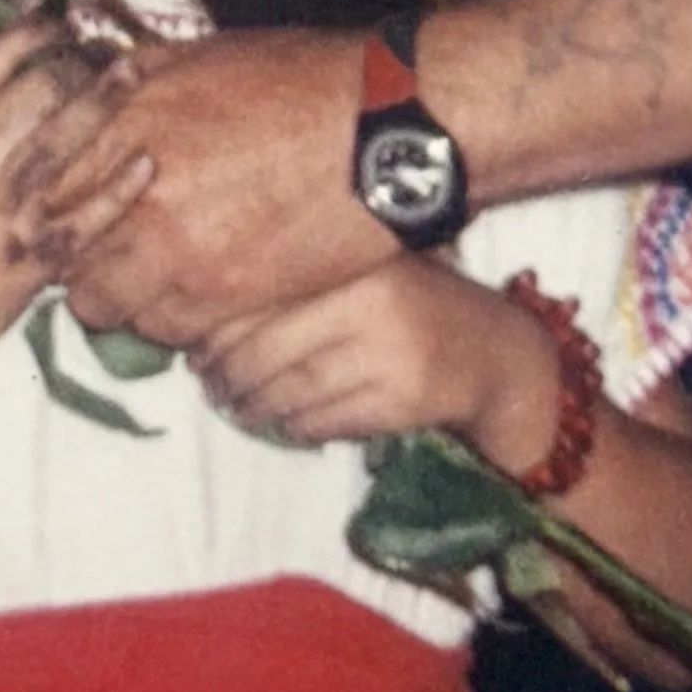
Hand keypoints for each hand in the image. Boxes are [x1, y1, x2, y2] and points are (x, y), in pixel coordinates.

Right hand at [0, 16, 151, 393]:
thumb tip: (12, 65)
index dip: (29, 32)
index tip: (57, 23)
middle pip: (35, 89)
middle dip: (77, 60)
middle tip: (102, 50)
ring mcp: (1, 214)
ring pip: (65, 139)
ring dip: (106, 96)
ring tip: (130, 71)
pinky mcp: (33, 258)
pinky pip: (89, 215)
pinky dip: (121, 186)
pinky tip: (146, 161)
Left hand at [35, 28, 387, 345]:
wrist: (387, 130)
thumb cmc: (302, 80)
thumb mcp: (203, 54)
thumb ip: (133, 81)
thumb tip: (86, 91)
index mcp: (126, 125)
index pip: (43, 190)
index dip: (52, 206)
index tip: (69, 210)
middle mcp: (139, 196)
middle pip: (66, 260)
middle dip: (79, 259)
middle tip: (106, 250)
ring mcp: (181, 255)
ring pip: (111, 307)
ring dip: (125, 295)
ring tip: (156, 273)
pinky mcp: (226, 301)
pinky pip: (170, 333)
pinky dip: (174, 320)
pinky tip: (199, 291)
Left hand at [194, 257, 559, 465]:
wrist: (495, 354)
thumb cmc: (411, 308)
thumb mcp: (359, 276)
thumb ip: (296, 289)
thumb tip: (203, 327)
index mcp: (351, 264)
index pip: (258, 302)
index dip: (215, 333)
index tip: (195, 349)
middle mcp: (368, 303)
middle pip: (264, 352)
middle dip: (226, 377)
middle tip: (211, 385)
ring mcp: (387, 355)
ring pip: (287, 393)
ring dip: (253, 407)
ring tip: (239, 406)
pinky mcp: (400, 402)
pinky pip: (320, 422)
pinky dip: (294, 428)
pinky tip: (287, 421)